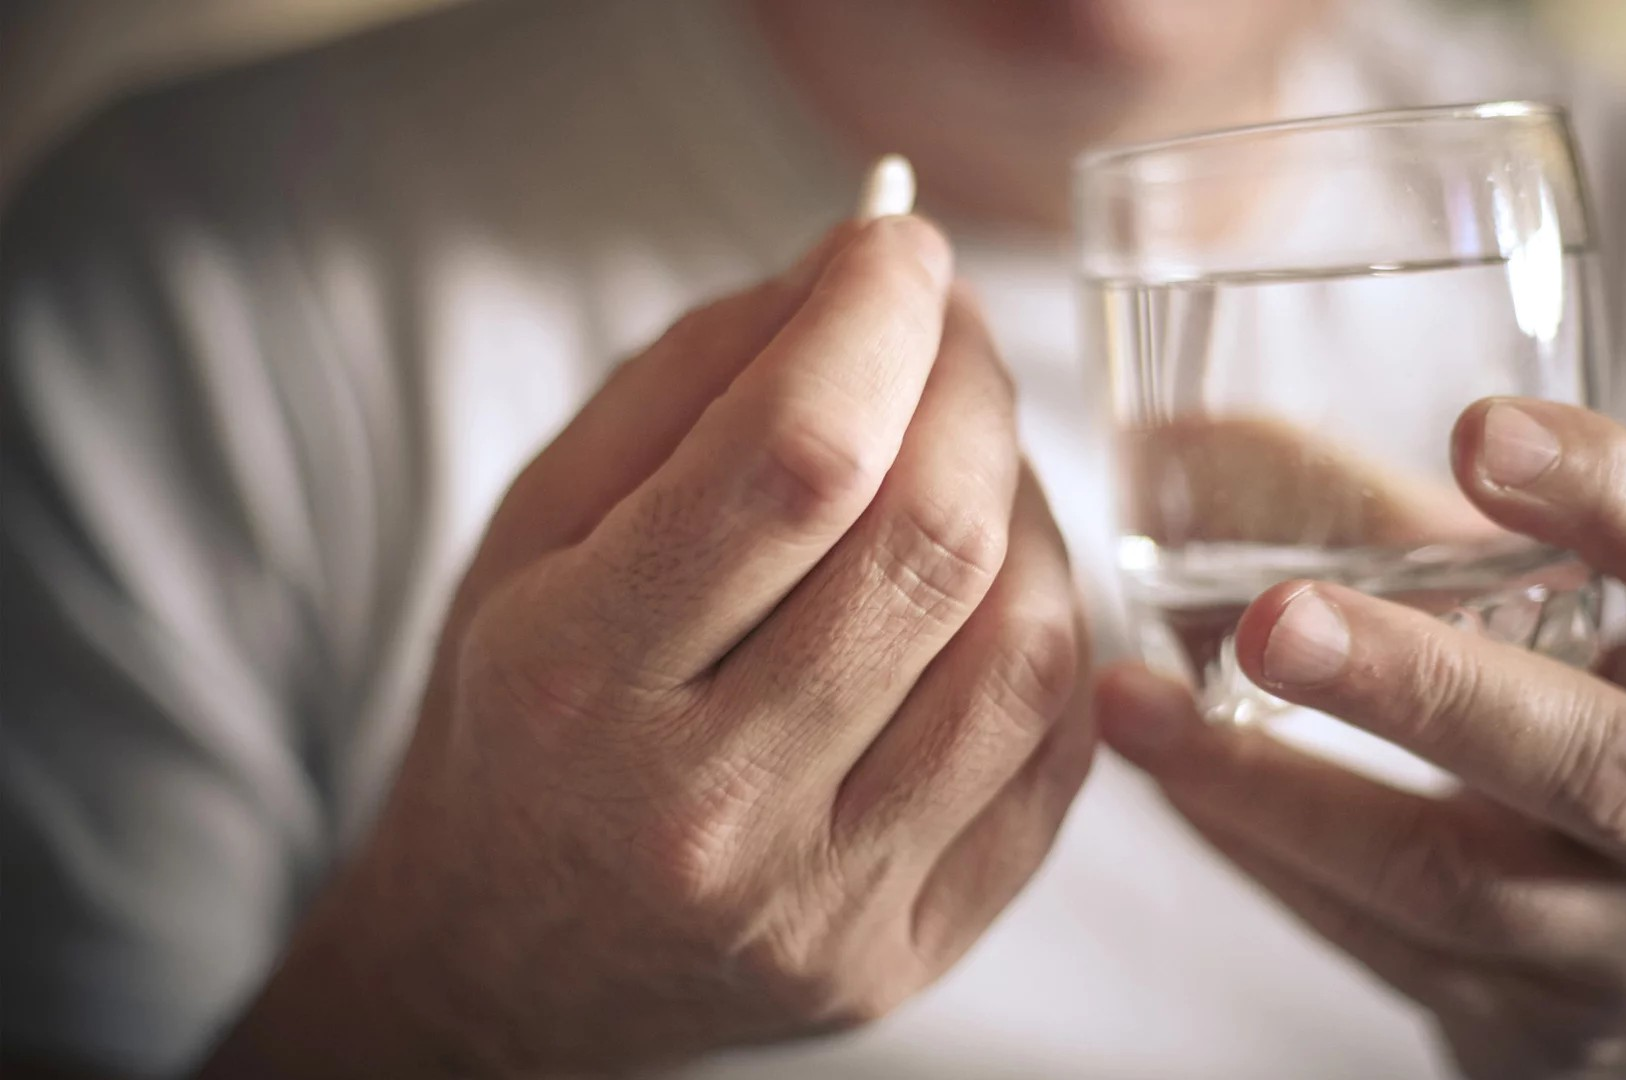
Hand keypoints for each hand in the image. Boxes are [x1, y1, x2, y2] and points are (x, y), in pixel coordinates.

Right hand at [207, 217, 1092, 1076]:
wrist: (511, 960)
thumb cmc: (523, 717)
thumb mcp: (539, 528)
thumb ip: (689, 380)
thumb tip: (858, 265)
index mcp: (579, 686)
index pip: (791, 464)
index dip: (878, 321)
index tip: (902, 245)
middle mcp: (709, 812)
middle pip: (930, 546)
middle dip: (970, 389)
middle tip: (946, 333)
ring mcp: (827, 903)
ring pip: (1025, 646)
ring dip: (1024, 506)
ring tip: (964, 465)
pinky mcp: (911, 951)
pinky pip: (1055, 750)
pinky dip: (1048, 628)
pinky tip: (987, 587)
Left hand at [1098, 399, 1625, 1076]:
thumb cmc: (1604, 720)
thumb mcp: (1574, 623)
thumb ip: (1424, 535)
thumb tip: (1186, 446)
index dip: (1614, 498)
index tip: (1481, 432)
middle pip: (1586, 761)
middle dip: (1420, 686)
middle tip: (1277, 621)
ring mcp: (1615, 941)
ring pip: (1446, 881)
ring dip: (1274, 789)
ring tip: (1144, 706)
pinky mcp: (1516, 1015)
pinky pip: (1371, 937)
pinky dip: (1258, 845)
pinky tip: (1172, 774)